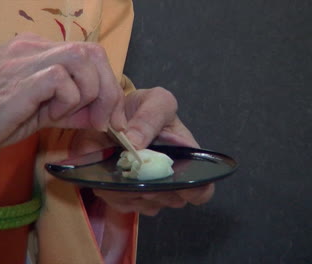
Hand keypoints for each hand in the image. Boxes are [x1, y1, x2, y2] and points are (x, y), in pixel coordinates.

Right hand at [0, 33, 125, 162]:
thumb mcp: (36, 113)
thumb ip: (68, 108)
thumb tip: (101, 114)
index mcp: (36, 51)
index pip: (88, 54)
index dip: (107, 85)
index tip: (108, 117)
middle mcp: (32, 47)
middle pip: (92, 52)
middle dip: (107, 90)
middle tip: (101, 120)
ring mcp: (24, 60)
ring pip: (82, 60)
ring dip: (87, 95)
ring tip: (64, 116)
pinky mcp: (18, 80)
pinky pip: (61, 80)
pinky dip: (67, 102)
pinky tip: (49, 116)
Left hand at [71, 87, 214, 215]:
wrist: (117, 113)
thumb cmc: (145, 107)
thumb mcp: (155, 100)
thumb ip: (150, 117)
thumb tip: (136, 143)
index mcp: (188, 160)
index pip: (201, 190)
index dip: (193, 192)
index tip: (170, 179)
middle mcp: (171, 181)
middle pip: (170, 201)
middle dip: (152, 187)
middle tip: (135, 168)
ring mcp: (149, 192)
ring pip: (144, 205)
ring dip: (129, 189)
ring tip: (119, 165)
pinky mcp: (125, 195)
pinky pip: (121, 204)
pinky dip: (112, 191)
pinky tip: (109, 173)